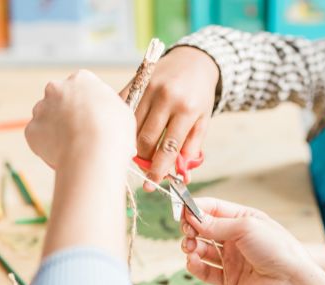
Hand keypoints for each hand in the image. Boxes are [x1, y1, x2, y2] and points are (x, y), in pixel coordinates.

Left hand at [27, 70, 135, 168]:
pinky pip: (38, 138)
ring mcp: (41, 108)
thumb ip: (108, 107)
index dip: (86, 104)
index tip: (91, 117)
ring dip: (55, 129)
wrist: (93, 153)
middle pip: (59, 99)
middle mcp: (57, 88)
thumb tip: (107, 114)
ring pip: (46, 118)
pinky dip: (47, 146)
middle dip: (66, 113)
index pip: (81, 87)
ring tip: (73, 147)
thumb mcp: (121, 111)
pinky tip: (63, 154)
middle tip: (79, 132)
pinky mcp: (31, 130)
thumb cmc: (114, 133)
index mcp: (81, 79)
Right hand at [120, 47, 218, 188]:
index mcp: (187, 108)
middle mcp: (166, 97)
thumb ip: (192, 147)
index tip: (152, 183)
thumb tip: (181, 175)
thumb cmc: (198, 94)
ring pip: (131, 127)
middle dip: (143, 159)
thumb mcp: (203, 120)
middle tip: (144, 169)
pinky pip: (122, 109)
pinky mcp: (135, 82)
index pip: (169, 146)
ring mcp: (148, 88)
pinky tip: (125, 134)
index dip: (159, 168)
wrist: (193, 60)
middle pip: (146, 139)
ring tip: (137, 154)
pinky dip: (121, 125)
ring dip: (132, 145)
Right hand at [179, 198, 321, 284]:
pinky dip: (195, 266)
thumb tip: (192, 217)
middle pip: (204, 229)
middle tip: (186, 232)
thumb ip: (216, 224)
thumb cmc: (277, 249)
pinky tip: (192, 261)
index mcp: (244, 219)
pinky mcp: (229, 279)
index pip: (213, 209)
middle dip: (191, 228)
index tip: (181, 211)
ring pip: (202, 250)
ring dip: (191, 247)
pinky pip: (206, 271)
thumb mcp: (246, 227)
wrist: (290, 284)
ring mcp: (232, 259)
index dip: (195, 208)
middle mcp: (237, 238)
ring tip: (189, 248)